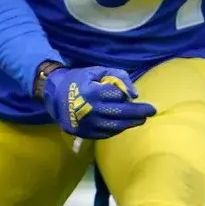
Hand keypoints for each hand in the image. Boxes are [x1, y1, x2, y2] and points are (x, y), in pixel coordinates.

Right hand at [40, 65, 155, 138]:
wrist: (53, 95)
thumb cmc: (79, 80)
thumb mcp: (98, 71)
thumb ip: (119, 77)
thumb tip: (135, 94)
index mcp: (92, 93)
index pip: (119, 96)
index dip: (127, 95)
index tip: (136, 97)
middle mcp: (90, 111)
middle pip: (121, 114)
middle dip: (139, 113)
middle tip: (151, 111)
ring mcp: (86, 124)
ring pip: (115, 127)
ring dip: (130, 123)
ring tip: (140, 119)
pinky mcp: (84, 133)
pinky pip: (106, 134)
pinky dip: (117, 129)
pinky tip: (123, 124)